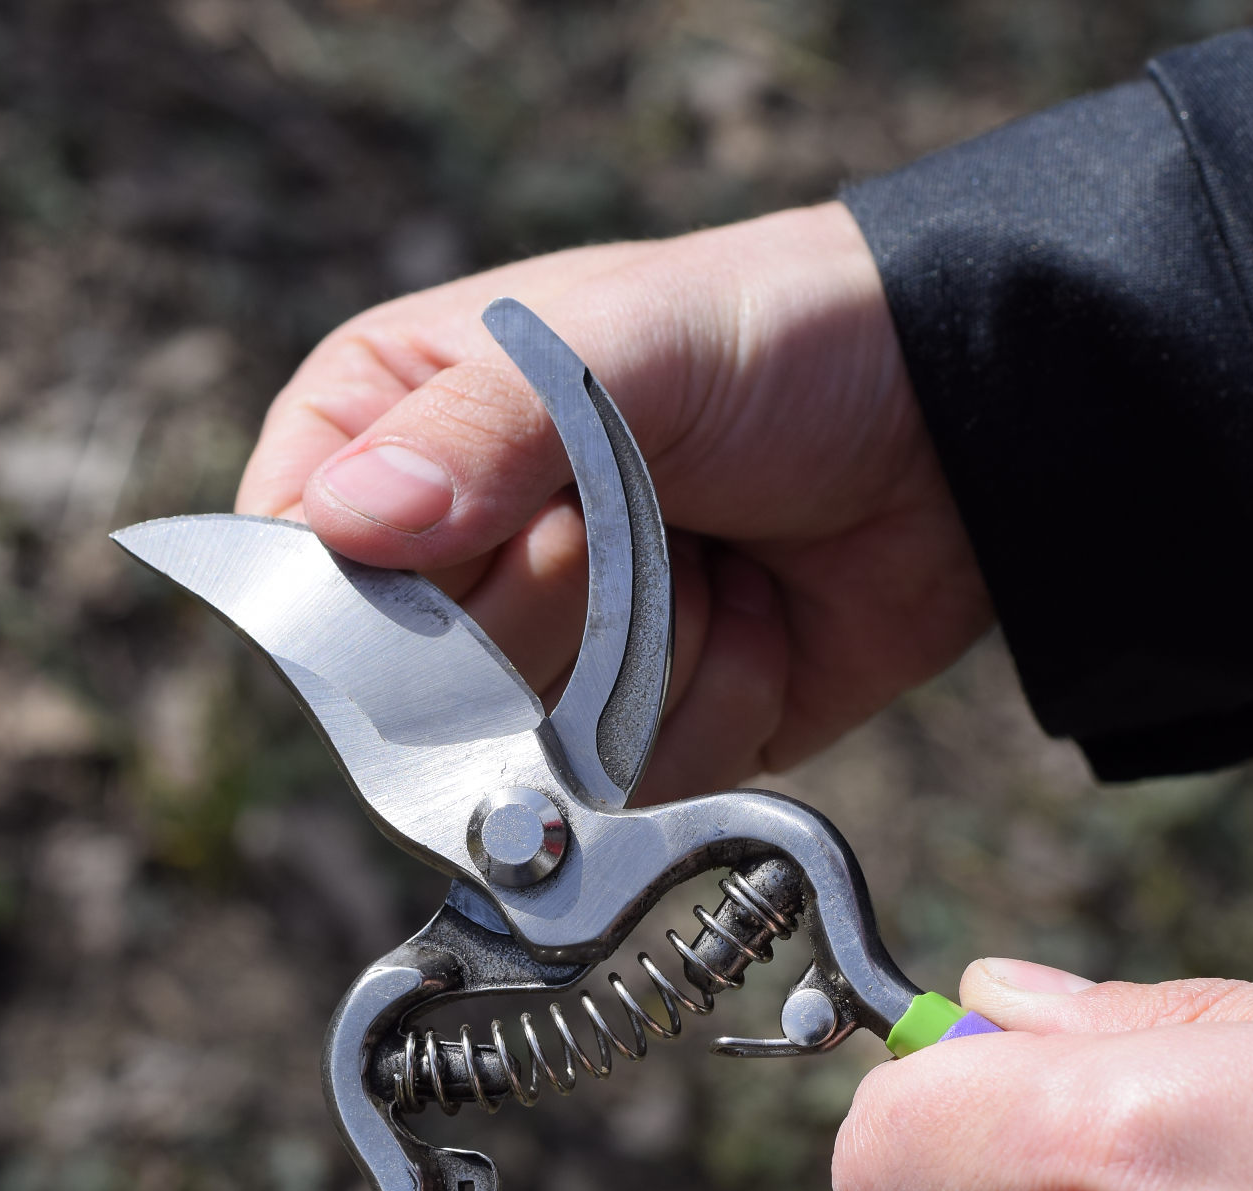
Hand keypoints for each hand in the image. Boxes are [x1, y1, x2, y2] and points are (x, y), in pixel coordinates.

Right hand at [235, 203, 990, 801]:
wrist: (956, 427)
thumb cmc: (778, 343)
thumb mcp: (629, 347)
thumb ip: (485, 429)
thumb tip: (346, 525)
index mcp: (401, 427)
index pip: (295, 555)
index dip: (377, 586)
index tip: (481, 540)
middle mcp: (455, 554)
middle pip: (412, 679)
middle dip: (559, 604)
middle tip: (652, 510)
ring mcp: (546, 657)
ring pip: (527, 746)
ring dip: (650, 655)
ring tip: (716, 552)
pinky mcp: (636, 735)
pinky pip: (633, 784)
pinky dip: (716, 702)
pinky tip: (759, 616)